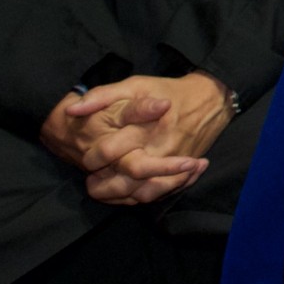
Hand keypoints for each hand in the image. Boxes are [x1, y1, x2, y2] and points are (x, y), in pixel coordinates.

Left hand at [45, 74, 233, 203]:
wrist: (211, 99)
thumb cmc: (168, 90)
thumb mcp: (134, 85)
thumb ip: (102, 96)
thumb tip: (72, 109)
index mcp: (145, 127)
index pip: (110, 151)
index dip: (92, 157)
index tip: (86, 158)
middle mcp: (160, 148)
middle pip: (128, 180)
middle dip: (104, 187)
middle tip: (92, 180)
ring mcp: (174, 162)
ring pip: (144, 193)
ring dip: (121, 197)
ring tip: (105, 189)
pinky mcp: (184, 170)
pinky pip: (161, 193)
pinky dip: (142, 197)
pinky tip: (129, 193)